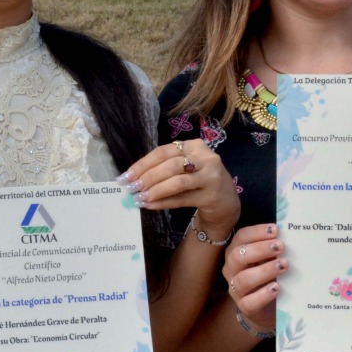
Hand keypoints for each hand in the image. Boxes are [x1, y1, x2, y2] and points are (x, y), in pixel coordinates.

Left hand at [121, 139, 239, 235]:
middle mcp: (206, 158)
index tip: (126, 176)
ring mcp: (211, 177)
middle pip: (170, 165)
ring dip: (155, 191)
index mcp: (195, 145)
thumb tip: (133, 179)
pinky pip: (183, 199)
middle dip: (147, 177)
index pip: (163, 152)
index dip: (143, 164)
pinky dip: (164, 202)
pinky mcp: (212, 196)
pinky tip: (151, 206)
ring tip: (139, 198)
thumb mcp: (186, 168)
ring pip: (177, 182)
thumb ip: (164, 168)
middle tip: (131, 188)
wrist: (225, 201)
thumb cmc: (199, 181)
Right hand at [223, 223, 283, 332]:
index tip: (275, 230)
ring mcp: (236, 289)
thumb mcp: (270, 260)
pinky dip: (263, 295)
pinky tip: (277, 288)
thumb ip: (275, 250)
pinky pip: (249, 302)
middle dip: (260, 249)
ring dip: (264, 271)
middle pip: (237, 256)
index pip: (241, 238)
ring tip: (283, 265)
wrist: (266, 309)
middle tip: (280, 246)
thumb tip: (291, 235)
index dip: (256, 232)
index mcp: (236, 252)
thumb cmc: (269, 277)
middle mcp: (232, 269)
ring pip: (243, 279)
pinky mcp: (244, 307)